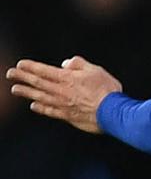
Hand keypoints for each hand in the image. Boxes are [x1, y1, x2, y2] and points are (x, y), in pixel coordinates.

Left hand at [7, 56, 121, 133]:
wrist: (111, 112)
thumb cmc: (106, 90)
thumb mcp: (96, 70)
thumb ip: (79, 64)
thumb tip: (66, 63)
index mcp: (68, 78)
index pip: (45, 71)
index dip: (31, 67)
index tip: (20, 64)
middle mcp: (61, 91)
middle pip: (38, 83)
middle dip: (22, 77)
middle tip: (10, 74)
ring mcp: (62, 104)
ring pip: (39, 97)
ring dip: (26, 92)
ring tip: (15, 89)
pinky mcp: (66, 115)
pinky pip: (48, 111)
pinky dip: (39, 108)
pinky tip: (33, 106)